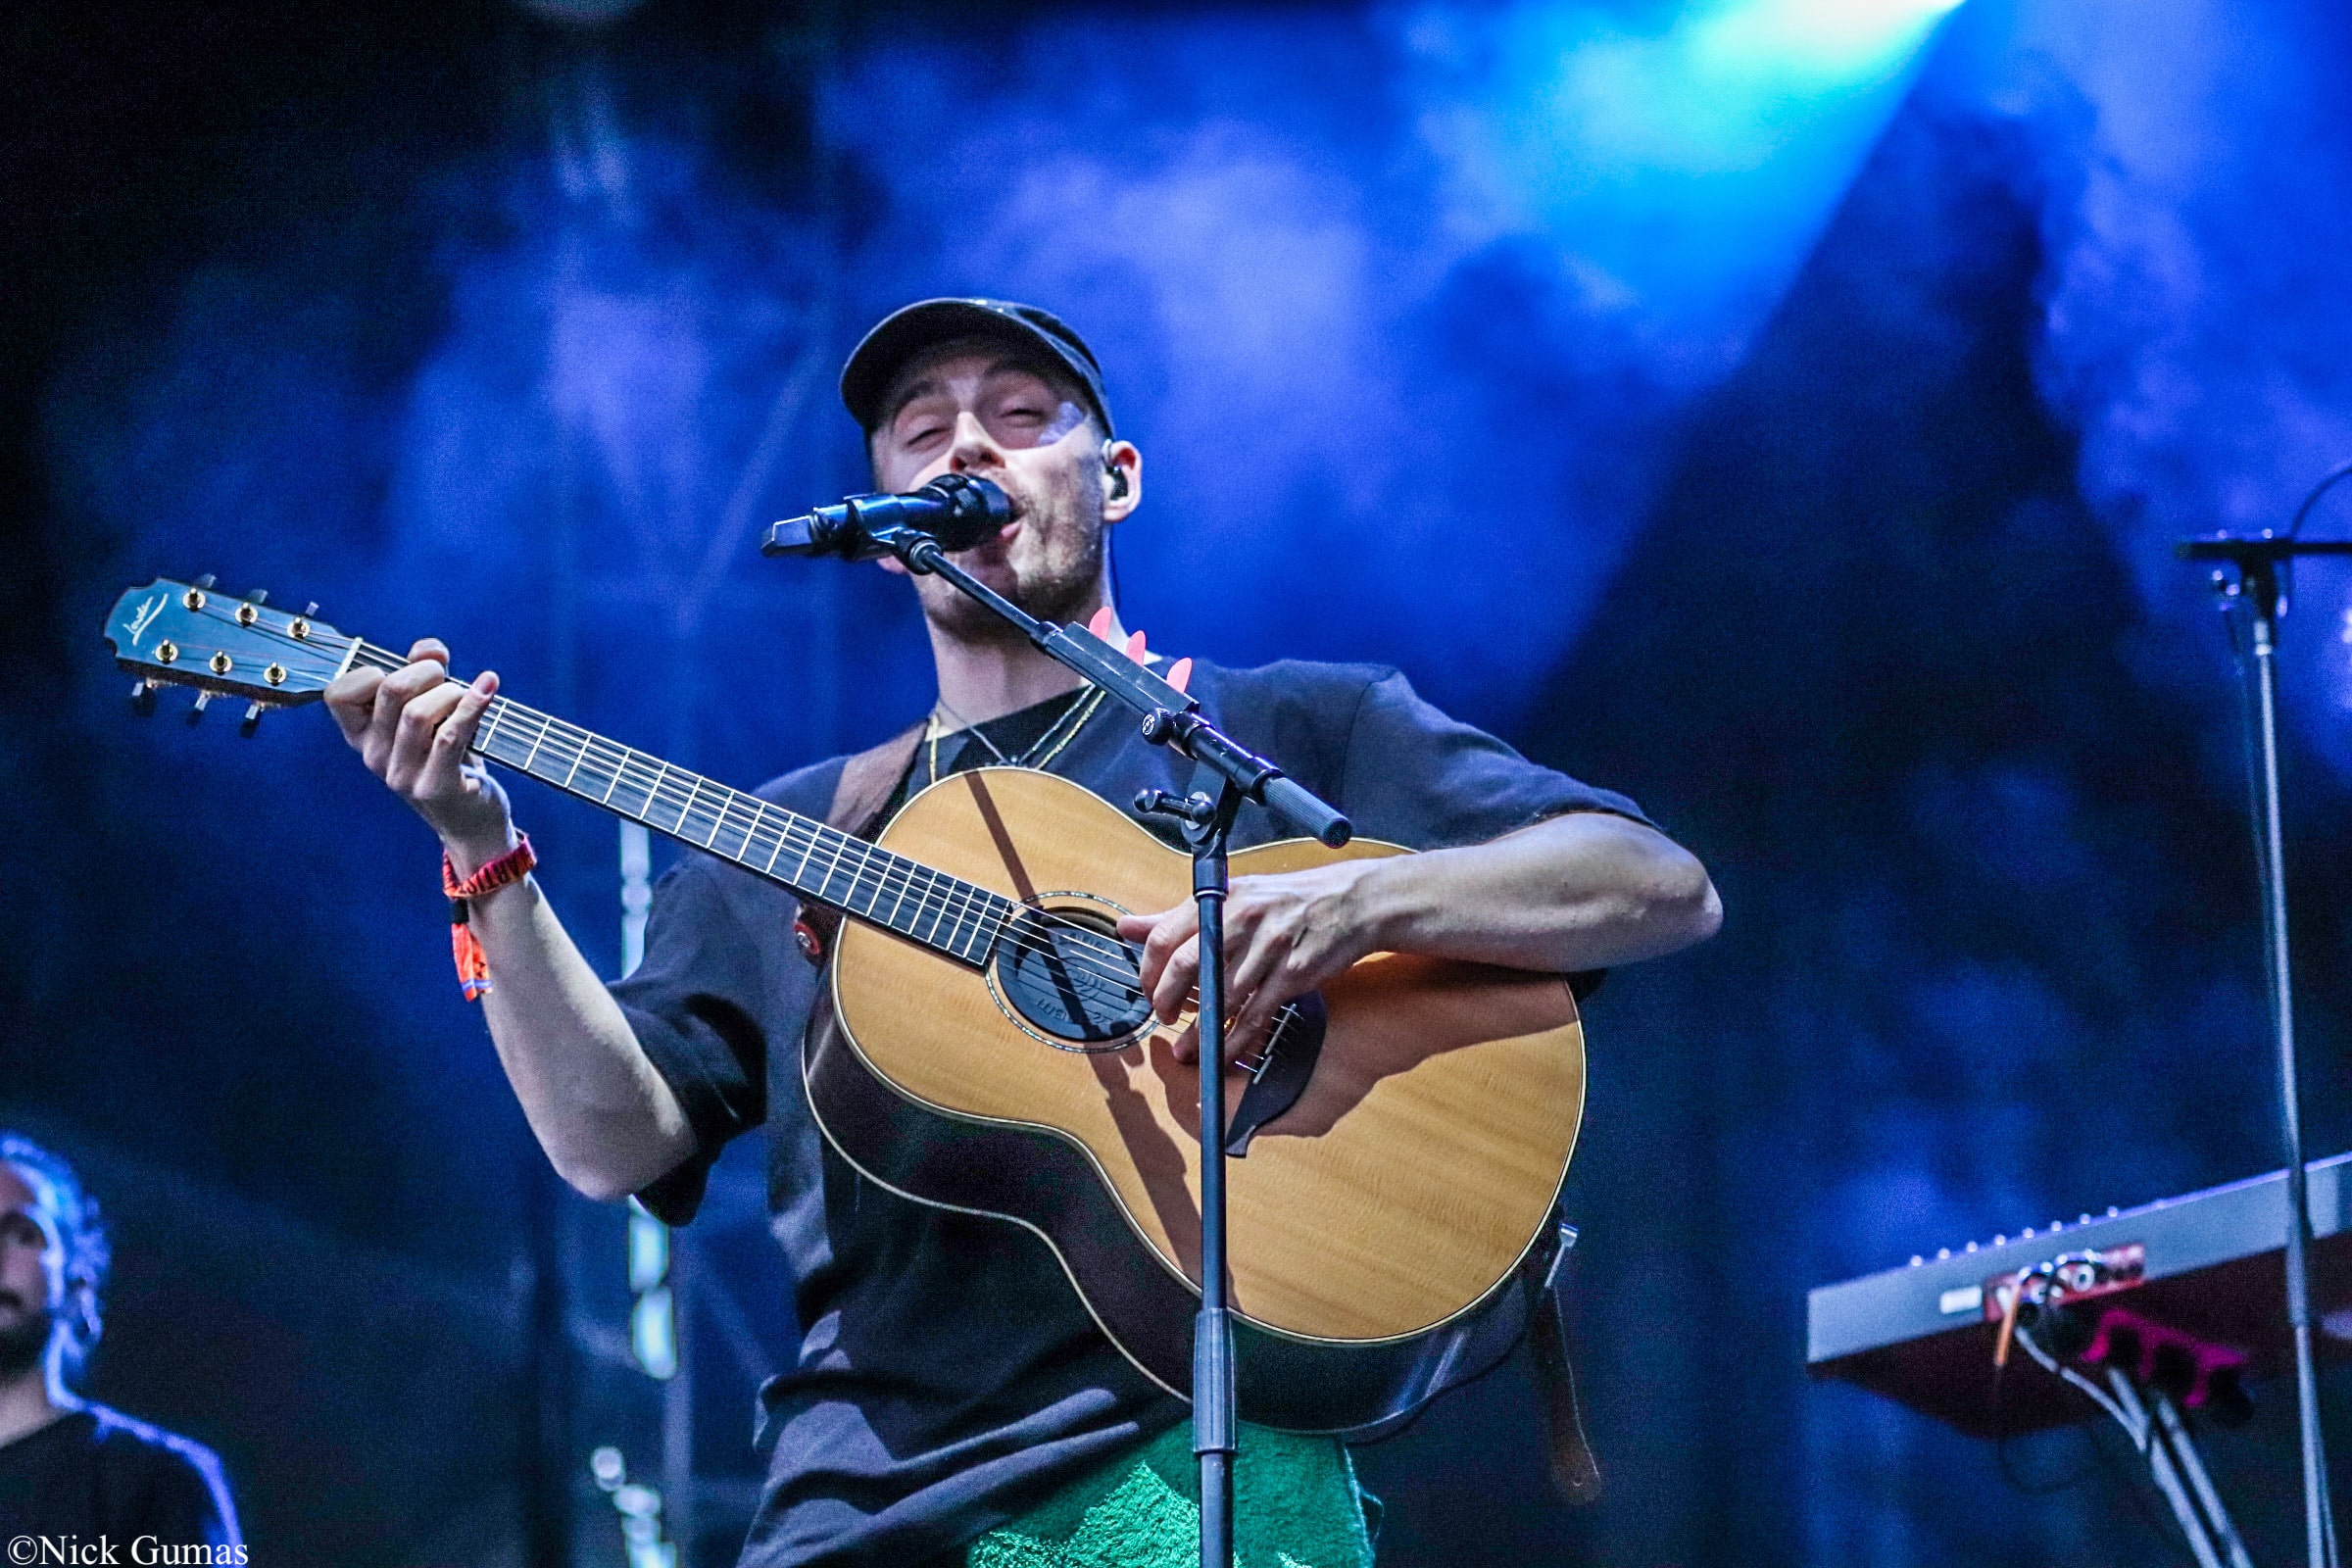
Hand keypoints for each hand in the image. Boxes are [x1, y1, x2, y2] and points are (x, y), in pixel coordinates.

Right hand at [325, 637, 514, 874]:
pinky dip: (473, 704)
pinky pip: (450, 735)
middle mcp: (373, 756)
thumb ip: (424, 673)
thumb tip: (429, 650)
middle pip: (390, 690)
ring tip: (468, 697)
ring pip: (418, 712)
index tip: (404, 671)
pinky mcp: (436, 787)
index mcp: (362, 736)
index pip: (338, 694)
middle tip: (448, 681)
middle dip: (427, 671)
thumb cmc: (449, 756)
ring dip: (452, 692)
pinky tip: (488, 688)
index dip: (371, 670)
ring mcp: (402, 775)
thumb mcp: (431, 712)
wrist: (471, 817)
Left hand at [1115, 858, 1385, 1065]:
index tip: (1147, 990)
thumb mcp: (1232, 897)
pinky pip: (1253, 1017)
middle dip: (1164, 1001)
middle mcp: (1241, 921)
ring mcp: (1267, 949)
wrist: (1351, 903)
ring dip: (1197, 1032)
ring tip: (1185, 1050)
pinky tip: (1220, 1053)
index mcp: (1220, 899)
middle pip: (1185, 968)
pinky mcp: (1291, 976)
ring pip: (1219, 999)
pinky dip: (1233, 1041)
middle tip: (1161, 1018)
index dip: (1148, 971)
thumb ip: (1177, 917)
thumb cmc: (1287, 900)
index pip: (1165, 936)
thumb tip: (1126, 927)